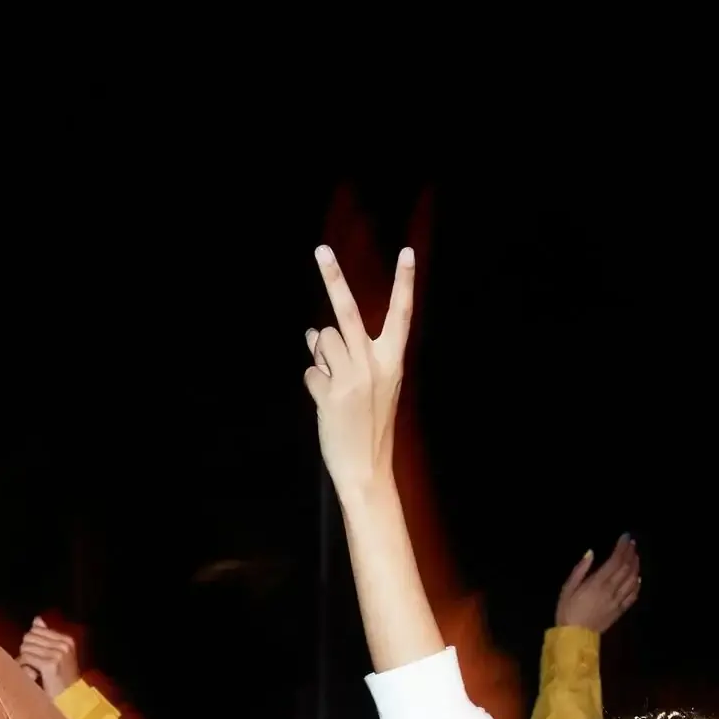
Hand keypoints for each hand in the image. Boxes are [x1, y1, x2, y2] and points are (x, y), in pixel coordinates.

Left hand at [19, 617, 81, 698]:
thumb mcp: (56, 656)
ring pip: (26, 647)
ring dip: (24, 661)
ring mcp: (58, 653)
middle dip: (26, 652)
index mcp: (67, 640)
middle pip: (29, 637)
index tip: (36, 660)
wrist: (69, 702)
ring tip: (33, 672)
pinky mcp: (50, 664)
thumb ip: (46, 636)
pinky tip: (32, 676)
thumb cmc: (61, 682)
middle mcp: (64, 644)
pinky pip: (26, 658)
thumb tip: (37, 619)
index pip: (36, 630)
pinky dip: (24, 668)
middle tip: (33, 667)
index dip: (31, 645)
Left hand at [304, 245, 416, 499]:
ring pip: (321, 340)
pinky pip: (311, 371)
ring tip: (333, 381)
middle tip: (320, 249)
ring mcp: (350, 378)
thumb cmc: (370, 425)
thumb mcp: (374, 387)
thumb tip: (313, 331)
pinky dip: (314, 384)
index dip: (405, 283)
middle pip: (346, 312)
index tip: (407, 253)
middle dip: (333, 277)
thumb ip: (348, 357)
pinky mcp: (329, 394)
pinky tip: (326, 403)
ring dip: (320, 354)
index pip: (402, 315)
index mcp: (393, 361)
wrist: (367, 469)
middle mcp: (373, 364)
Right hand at [554, 536, 641, 633]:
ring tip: (636, 557)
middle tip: (632, 544)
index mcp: (597, 582)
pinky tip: (637, 578)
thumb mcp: (567, 588)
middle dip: (631, 553)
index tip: (625, 538)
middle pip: (626, 568)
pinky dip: (637, 585)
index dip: (622, 547)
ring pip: (632, 580)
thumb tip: (591, 553)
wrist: (575, 638)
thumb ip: (580, 570)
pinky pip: (632, 596)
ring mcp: (617, 601)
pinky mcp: (620, 611)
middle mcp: (611, 590)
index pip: (615, 560)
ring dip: (636, 566)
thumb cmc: (567, 611)